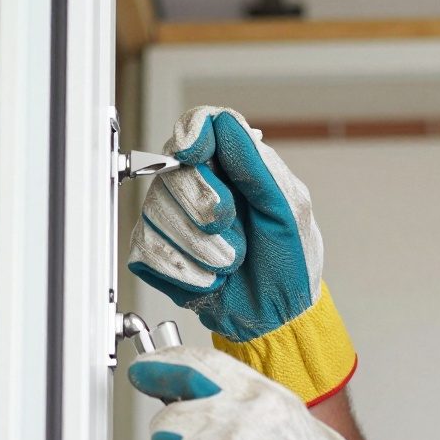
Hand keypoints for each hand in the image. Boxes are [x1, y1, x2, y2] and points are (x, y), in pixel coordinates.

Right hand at [127, 107, 355, 404]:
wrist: (277, 316)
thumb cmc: (290, 262)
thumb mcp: (288, 208)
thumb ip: (255, 164)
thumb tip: (223, 123)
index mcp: (232, 164)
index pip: (196, 126)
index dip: (189, 136)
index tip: (196, 155)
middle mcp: (197, 185)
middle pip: (172, 171)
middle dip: (206, 208)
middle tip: (235, 231)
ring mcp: (173, 219)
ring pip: (157, 212)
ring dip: (202, 247)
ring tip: (230, 262)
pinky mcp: (156, 253)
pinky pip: (149, 250)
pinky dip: (186, 271)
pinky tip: (210, 278)